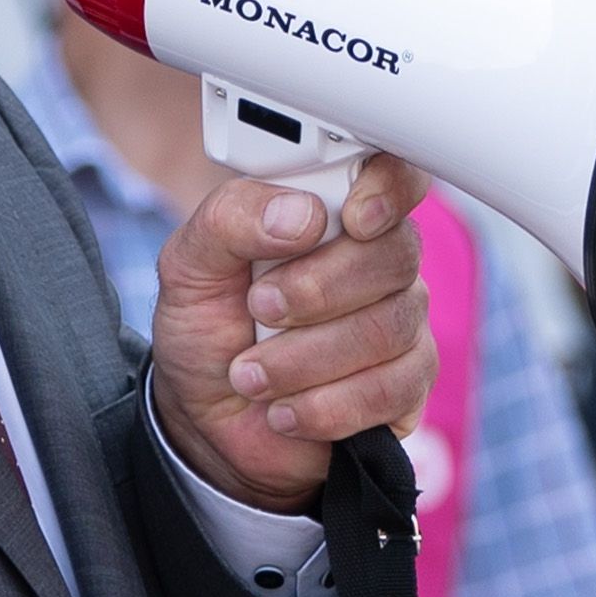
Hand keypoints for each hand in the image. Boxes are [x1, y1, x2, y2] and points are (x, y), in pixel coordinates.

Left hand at [151, 157, 435, 505]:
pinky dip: (326, 405)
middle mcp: (379, 264)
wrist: (206, 419)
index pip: (396, 177)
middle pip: (394, 256)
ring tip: (251, 374)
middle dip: (316, 290)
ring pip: (389, 328)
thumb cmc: (208, 329)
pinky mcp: (406, 389)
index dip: (389, 189)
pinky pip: (392, 389)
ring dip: (304, 359)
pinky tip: (285, 410)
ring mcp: (401, 326)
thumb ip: (230, 220)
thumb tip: (301, 213)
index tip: (353, 217)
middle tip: (259, 309)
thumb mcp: (189, 266)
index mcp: (333, 214)